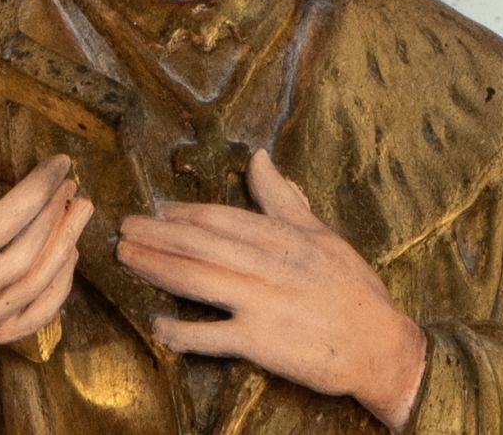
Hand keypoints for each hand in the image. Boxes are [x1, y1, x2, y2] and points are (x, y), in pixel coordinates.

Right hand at [0, 139, 89, 360]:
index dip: (33, 194)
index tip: (57, 164)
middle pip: (23, 257)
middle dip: (54, 216)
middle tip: (71, 183)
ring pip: (35, 286)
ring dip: (65, 245)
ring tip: (81, 209)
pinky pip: (37, 315)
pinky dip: (60, 285)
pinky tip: (70, 252)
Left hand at [117, 146, 429, 430]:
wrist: (379, 345)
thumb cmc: (353, 288)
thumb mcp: (319, 234)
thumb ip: (282, 199)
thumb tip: (258, 158)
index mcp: (277, 236)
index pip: (219, 218)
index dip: (183, 213)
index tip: (155, 209)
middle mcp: (263, 264)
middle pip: (198, 244)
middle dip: (157, 235)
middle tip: (123, 229)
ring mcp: (259, 302)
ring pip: (196, 280)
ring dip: (157, 268)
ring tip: (127, 259)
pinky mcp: (261, 342)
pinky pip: (212, 335)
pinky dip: (183, 331)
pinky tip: (158, 325)